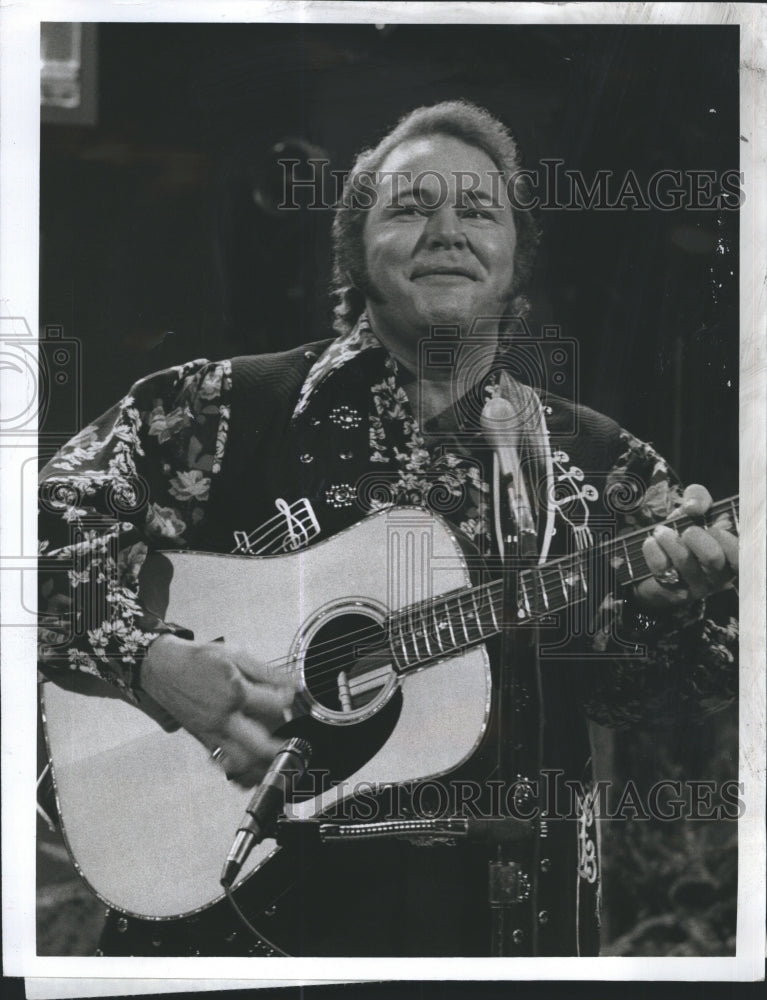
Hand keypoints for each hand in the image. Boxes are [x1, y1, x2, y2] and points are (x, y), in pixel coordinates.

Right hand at [141, 634, 297, 786]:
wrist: (163, 668)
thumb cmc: (198, 660)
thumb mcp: (236, 655)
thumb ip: (267, 672)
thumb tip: (293, 683)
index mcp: (234, 692)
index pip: (274, 705)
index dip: (288, 700)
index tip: (290, 697)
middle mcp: (222, 717)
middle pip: (259, 746)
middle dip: (281, 748)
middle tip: (294, 745)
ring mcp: (212, 733)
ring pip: (241, 762)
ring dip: (263, 767)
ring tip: (278, 761)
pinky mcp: (203, 741)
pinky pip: (224, 765)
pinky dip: (241, 771)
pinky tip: (254, 769)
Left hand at [634, 484, 737, 609]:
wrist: (655, 558)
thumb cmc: (683, 532)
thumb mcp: (694, 509)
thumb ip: (698, 498)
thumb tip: (693, 507)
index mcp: (731, 557)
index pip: (740, 556)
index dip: (726, 538)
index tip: (712, 527)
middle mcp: (718, 577)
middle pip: (712, 558)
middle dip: (695, 536)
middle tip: (687, 531)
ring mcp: (695, 587)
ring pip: (684, 561)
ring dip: (669, 539)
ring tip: (660, 531)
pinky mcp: (671, 592)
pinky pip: (661, 568)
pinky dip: (653, 549)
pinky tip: (651, 542)